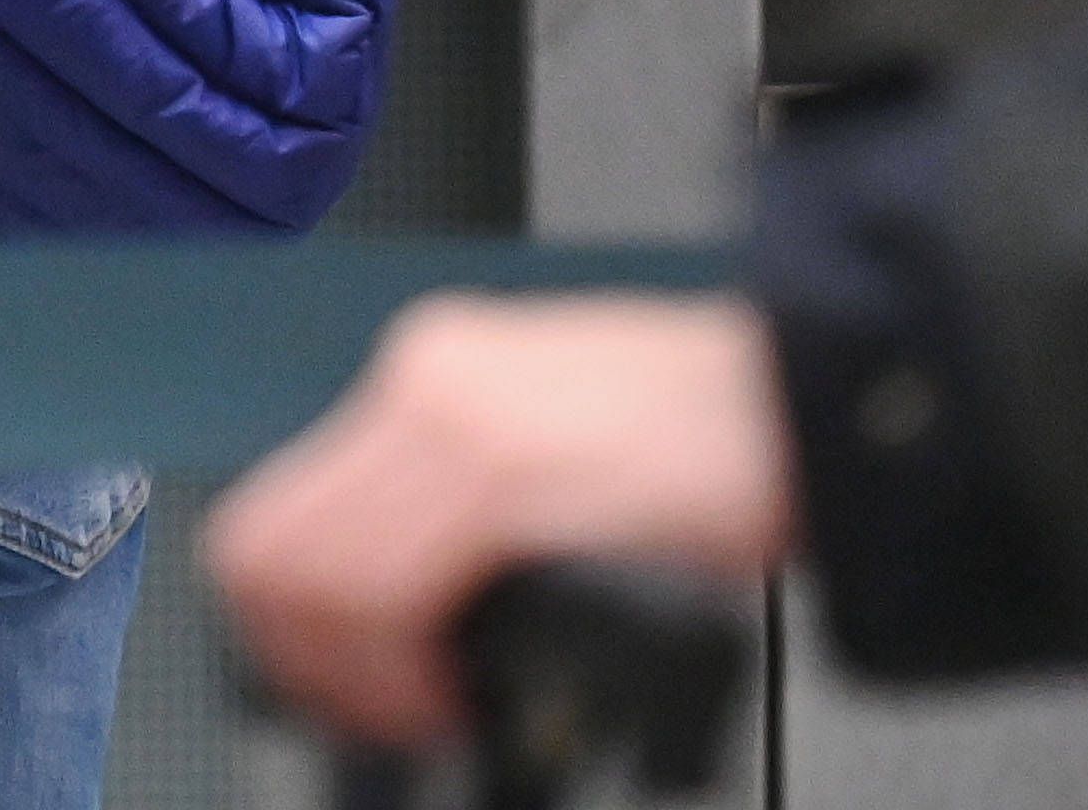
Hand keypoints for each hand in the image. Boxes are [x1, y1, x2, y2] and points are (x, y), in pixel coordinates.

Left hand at [204, 297, 792, 749]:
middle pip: (272, 545)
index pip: (285, 503)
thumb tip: (415, 597)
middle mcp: (427, 380)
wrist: (815, 402)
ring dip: (351, 676)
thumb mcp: (560, 436)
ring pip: (316, 577)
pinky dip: (399, 672)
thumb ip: (475, 492)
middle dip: (303, 658)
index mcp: (437, 370)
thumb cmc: (720, 432)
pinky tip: (450, 700)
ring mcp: (457, 417)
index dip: (288, 618)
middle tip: (363, 713)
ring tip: (417, 715)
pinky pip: (386, 591)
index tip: (325, 675)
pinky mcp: (502, 468)